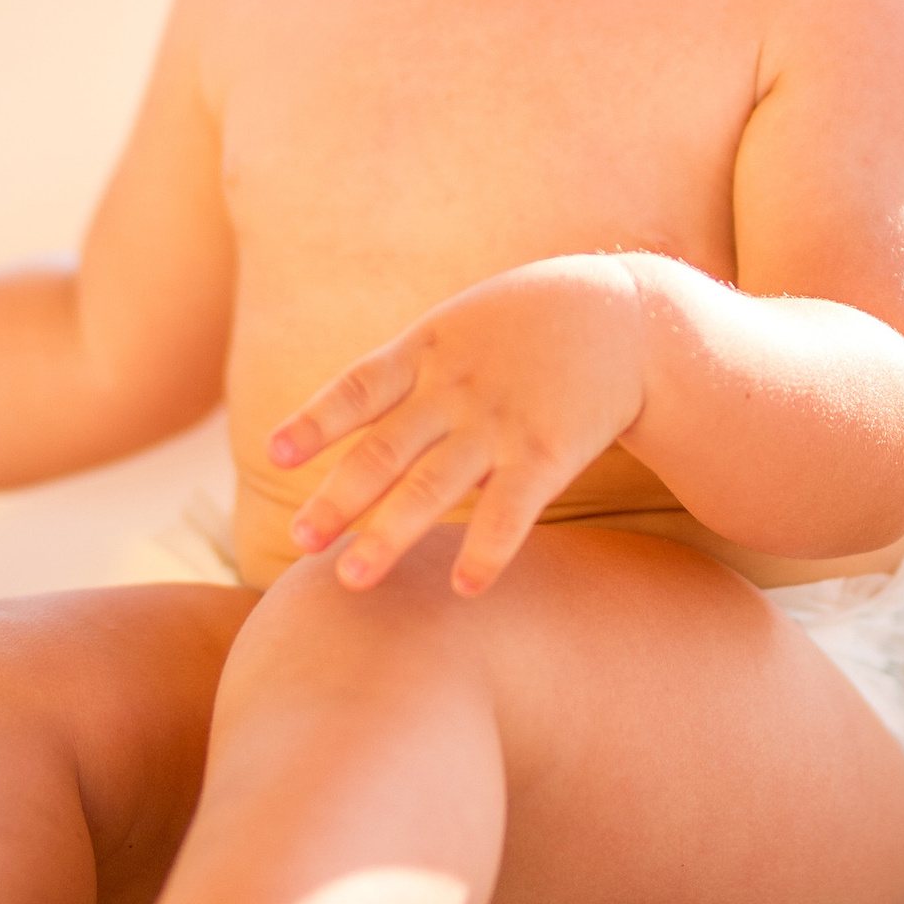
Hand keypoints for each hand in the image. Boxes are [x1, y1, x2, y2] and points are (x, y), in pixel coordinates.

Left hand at [266, 257, 651, 595]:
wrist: (629, 316)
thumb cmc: (532, 321)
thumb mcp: (462, 321)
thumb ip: (413, 366)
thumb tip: (356, 412)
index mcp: (428, 348)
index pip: (357, 388)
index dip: (315, 422)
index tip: (275, 454)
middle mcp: (454, 389)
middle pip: (383, 450)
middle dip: (338, 499)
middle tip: (299, 543)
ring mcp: (499, 422)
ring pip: (433, 486)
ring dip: (389, 535)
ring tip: (350, 580)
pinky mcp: (546, 450)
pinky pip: (511, 507)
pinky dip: (488, 547)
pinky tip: (466, 587)